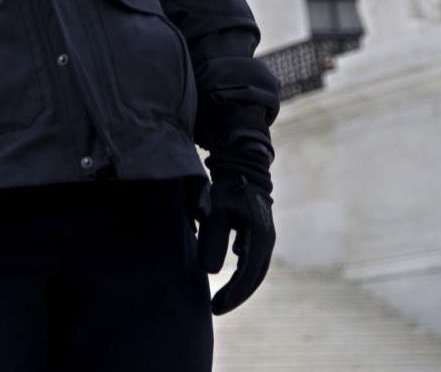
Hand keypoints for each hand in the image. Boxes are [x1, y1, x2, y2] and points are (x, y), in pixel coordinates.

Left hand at [200, 165, 273, 313]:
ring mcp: (264, 238)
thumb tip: (211, 271)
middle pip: (254, 277)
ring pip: (254, 270)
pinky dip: (241, 274)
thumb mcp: (216, 212)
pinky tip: (228, 282)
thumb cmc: (225, 188)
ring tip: (220, 301)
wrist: (241, 168)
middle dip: (236, 296)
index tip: (216, 307)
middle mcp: (266, 241)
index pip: (248, 274)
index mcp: (260, 237)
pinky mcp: (257, 235)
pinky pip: (251, 261)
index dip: (233, 294)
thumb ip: (213, 240)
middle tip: (216, 310)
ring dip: (239, 287)